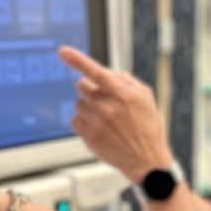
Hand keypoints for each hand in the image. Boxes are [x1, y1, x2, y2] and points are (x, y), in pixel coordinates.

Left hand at [59, 46, 172, 182]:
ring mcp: (96, 123)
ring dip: (88, 106)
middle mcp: (107, 108)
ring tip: (106, 118)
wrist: (146, 159)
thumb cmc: (147, 126)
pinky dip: (84, 121)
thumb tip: (105, 72)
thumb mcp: (145, 97)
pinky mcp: (89, 137)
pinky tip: (99, 127)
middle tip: (103, 99)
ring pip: (78, 103)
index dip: (77, 60)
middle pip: (81, 85)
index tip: (63, 52)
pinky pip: (75, 120)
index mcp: (122, 94)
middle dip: (90, 88)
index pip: (96, 72)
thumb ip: (125, 80)